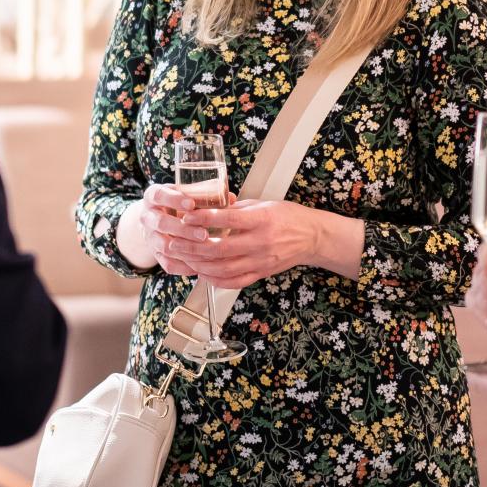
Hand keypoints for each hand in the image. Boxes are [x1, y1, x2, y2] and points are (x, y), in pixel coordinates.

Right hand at [120, 182, 226, 275]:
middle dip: (184, 229)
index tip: (192, 203)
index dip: (174, 200)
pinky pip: (167, 263)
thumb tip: (231, 198)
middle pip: (161, 223)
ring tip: (205, 249)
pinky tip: (200, 266)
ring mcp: (149, 237)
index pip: (159, 196)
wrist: (157, 218)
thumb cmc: (177, 202)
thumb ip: (205, 194)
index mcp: (153, 197)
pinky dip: (184, 266)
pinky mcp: (155, 254)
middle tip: (204, 234)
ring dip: (185, 249)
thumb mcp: (185, 193)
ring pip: (163, 245)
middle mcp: (147, 217)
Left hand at [161, 199, 334, 289]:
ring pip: (223, 268)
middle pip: (220, 248)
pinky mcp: (261, 274)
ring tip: (183, 257)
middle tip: (174, 241)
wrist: (312, 237)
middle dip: (192, 246)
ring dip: (199, 264)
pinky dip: (214, 279)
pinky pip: (234, 282)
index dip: (203, 219)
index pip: (228, 220)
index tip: (186, 216)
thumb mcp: (263, 204)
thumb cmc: (288, 217)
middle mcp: (260, 243)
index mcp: (261, 220)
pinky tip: (202, 272)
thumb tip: (208, 206)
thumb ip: (236, 208)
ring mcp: (261, 262)